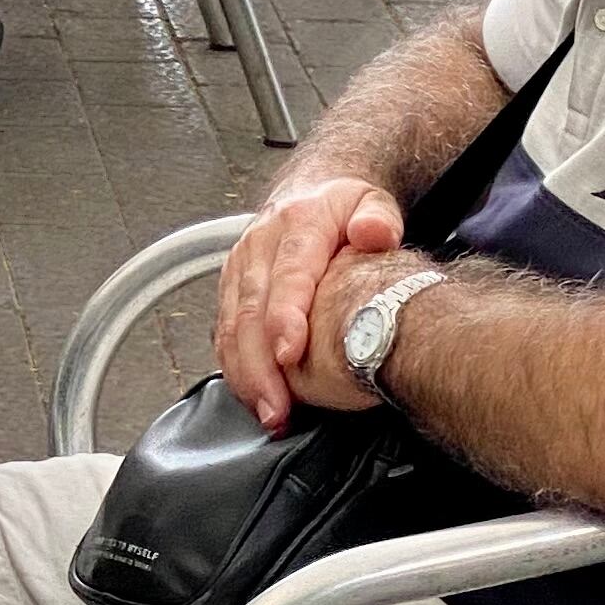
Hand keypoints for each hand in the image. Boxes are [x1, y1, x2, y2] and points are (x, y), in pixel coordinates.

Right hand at [212, 179, 404, 429]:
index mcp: (297, 222)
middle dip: (260, 363)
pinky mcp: (230, 287)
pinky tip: (254, 397)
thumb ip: (379, 219)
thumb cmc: (344, 210)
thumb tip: (374, 233)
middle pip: (251, 308)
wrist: (310, 192)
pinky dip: (235, 368)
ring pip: (231, 325)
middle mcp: (260, 244)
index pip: (288, 273)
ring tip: (269, 413)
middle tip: (278, 406)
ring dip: (245, 373)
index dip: (285, 316)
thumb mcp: (372, 203)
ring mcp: (240, 267)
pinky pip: (224, 331)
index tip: (290, 354)